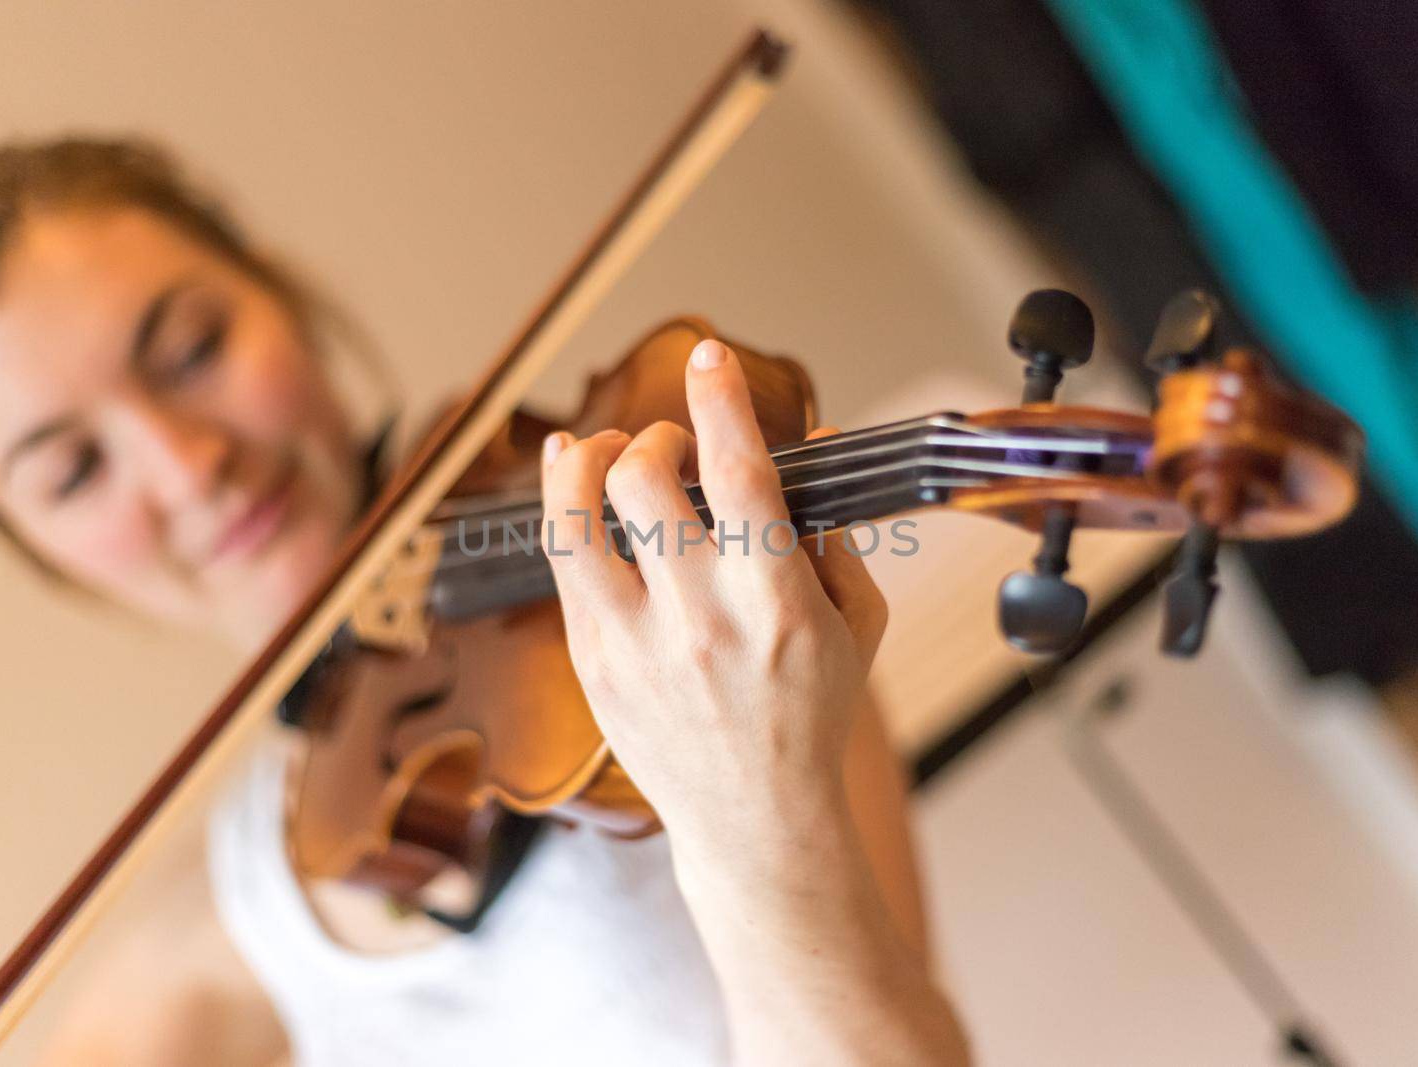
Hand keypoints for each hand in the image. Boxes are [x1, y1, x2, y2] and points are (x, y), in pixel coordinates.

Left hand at [538, 338, 887, 863]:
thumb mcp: (857, 624)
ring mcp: (635, 644)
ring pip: (574, 516)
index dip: (719, 399)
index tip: (709, 355)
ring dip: (584, 460)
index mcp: (775, 601)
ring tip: (604, 450)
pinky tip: (570, 482)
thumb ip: (832, 533)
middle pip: (642, 477)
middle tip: (670, 446)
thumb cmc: (812, 716)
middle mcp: (698, 616)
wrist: (756, 820)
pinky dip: (562, 508)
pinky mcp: (593, 664)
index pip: (738, 471)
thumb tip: (814, 443)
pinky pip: (561, 565)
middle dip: (654, 434)